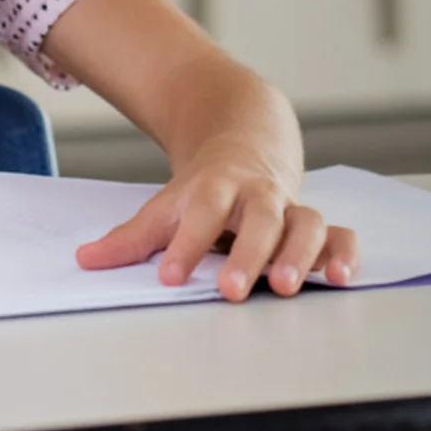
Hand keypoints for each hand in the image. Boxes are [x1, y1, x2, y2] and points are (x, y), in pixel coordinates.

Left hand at [74, 137, 359, 300]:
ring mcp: (291, 207)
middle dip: (246, 254)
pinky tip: (341, 279)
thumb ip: (132, 238)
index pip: (201, 212)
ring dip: (299, 254)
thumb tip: (84, 259)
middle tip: (231, 290)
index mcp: (216, 187)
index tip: (170, 277)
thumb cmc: (205, 189)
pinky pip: (341, 235)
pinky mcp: (318, 224)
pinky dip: (346, 253)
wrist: (245, 140)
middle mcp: (257, 195)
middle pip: (257, 219)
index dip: (186, 244)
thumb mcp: (167, 205)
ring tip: (286, 287)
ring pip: (304, 223)